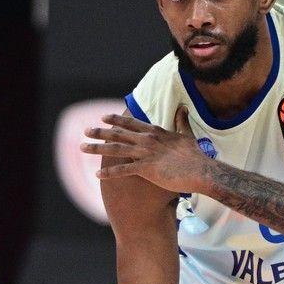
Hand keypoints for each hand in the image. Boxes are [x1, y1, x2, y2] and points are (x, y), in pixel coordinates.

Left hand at [83, 107, 214, 193]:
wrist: (200, 170)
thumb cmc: (195, 156)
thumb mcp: (187, 134)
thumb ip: (182, 121)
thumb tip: (183, 108)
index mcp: (155, 132)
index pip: (131, 123)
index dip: (116, 120)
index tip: (103, 118)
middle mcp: (146, 140)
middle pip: (118, 134)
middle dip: (100, 133)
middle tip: (85, 131)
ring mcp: (145, 154)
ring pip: (115, 149)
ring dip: (97, 148)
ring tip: (82, 147)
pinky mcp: (145, 169)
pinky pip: (122, 170)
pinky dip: (109, 173)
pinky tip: (97, 174)